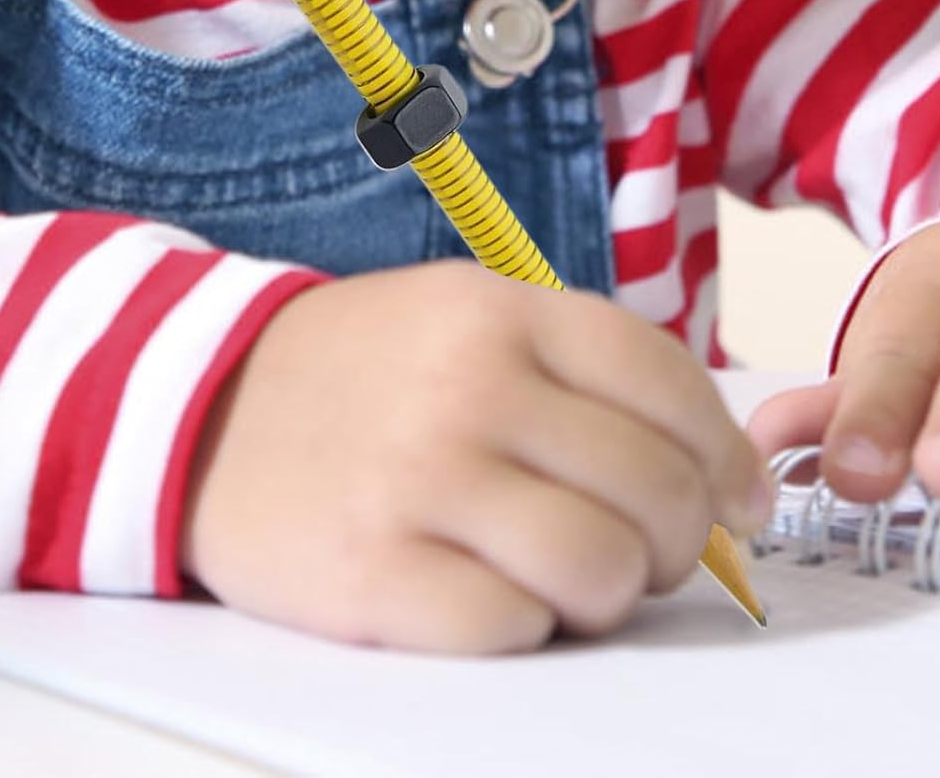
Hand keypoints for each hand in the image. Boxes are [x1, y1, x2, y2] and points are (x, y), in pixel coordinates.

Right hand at [179, 260, 770, 653]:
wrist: (201, 409)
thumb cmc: (362, 371)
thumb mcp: (465, 318)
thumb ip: (582, 374)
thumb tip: (715, 477)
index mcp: (502, 312)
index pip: (669, 384)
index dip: (726, 455)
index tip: (738, 502)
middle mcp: (468, 387)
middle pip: (654, 487)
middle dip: (675, 539)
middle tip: (642, 550)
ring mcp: (418, 480)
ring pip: (600, 569)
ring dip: (608, 593)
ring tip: (572, 580)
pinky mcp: (370, 574)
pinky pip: (513, 627)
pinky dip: (523, 624)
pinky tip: (489, 591)